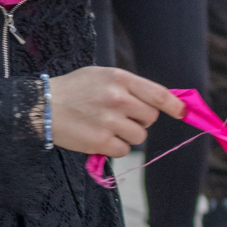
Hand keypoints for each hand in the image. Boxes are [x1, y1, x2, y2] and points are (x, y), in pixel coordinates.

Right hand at [48, 66, 185, 156]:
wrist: (42, 107)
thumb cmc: (73, 89)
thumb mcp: (101, 76)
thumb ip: (128, 86)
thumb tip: (159, 101)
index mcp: (119, 79)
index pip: (158, 94)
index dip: (175, 105)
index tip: (183, 112)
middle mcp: (118, 98)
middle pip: (150, 118)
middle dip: (141, 120)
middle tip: (121, 117)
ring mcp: (110, 121)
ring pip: (139, 136)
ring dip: (127, 135)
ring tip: (107, 127)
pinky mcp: (101, 142)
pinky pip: (124, 150)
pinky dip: (114, 148)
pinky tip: (99, 138)